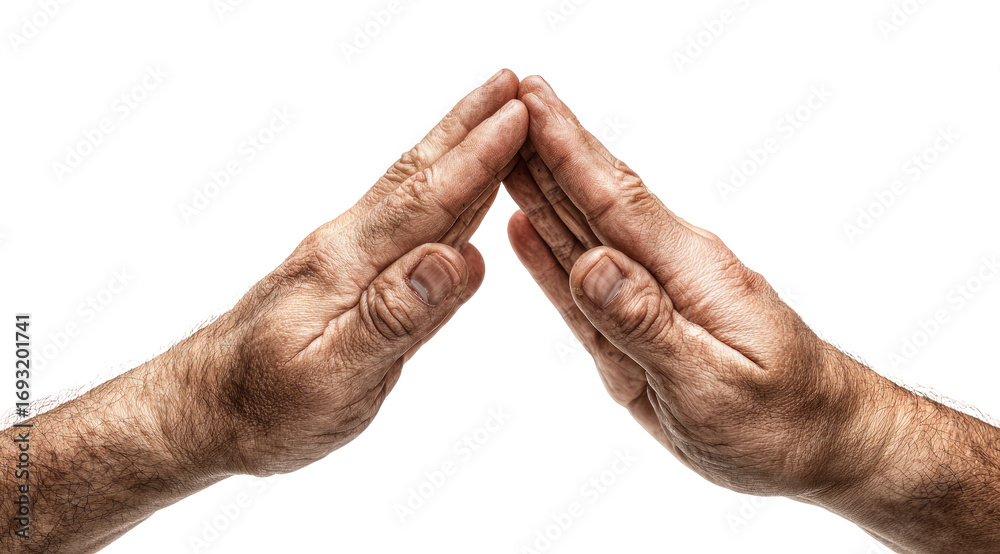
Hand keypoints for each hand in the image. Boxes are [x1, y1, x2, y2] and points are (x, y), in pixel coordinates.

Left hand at [163, 70, 527, 476]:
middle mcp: (350, 248)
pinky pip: (411, 226)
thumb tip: (456, 259)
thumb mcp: (331, 377)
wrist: (204, 409)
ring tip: (497, 116)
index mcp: (347, 264)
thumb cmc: (265, 405)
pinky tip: (467, 191)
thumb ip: (395, 316)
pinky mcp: (354, 279)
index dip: (477, 158)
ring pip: (418, 194)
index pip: (426, 200)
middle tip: (513, 83)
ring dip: (460, 150)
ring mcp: (351, 260)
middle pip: (420, 175)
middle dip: (470, 127)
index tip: (518, 115)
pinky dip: (448, 196)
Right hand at [504, 76, 889, 497]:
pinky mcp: (641, 326)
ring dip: (544, 189)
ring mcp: (653, 296)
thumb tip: (592, 263)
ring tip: (504, 150)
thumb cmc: (780, 421)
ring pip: (585, 232)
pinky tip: (527, 224)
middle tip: (509, 98)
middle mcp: (668, 271)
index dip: (568, 148)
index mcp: (689, 272)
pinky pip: (586, 282)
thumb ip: (647, 324)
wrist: (823, 439)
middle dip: (550, 149)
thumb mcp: (712, 386)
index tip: (531, 100)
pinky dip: (552, 251)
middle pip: (594, 200)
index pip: (615, 200)